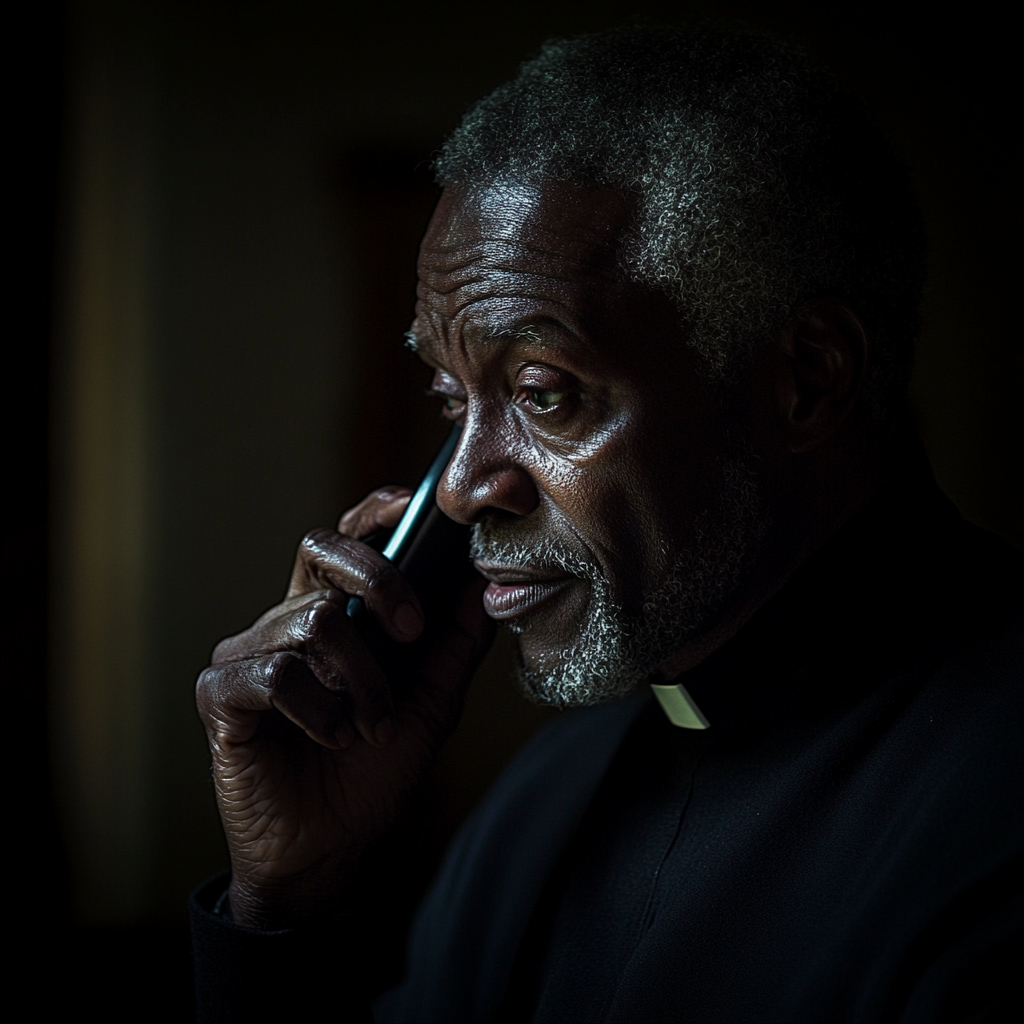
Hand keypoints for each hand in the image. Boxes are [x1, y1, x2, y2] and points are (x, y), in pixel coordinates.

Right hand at [195, 488, 493, 928]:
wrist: (328, 852)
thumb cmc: (372, 774)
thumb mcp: (429, 704)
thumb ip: (453, 645)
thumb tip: (482, 585)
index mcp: (332, 617)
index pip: (342, 541)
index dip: (371, 513)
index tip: (414, 504)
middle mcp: (284, 623)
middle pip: (320, 549)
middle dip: (378, 578)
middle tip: (411, 631)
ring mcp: (246, 655)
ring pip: (314, 622)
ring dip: (362, 681)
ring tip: (373, 727)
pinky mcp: (220, 694)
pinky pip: (276, 674)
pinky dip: (320, 710)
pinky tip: (333, 737)